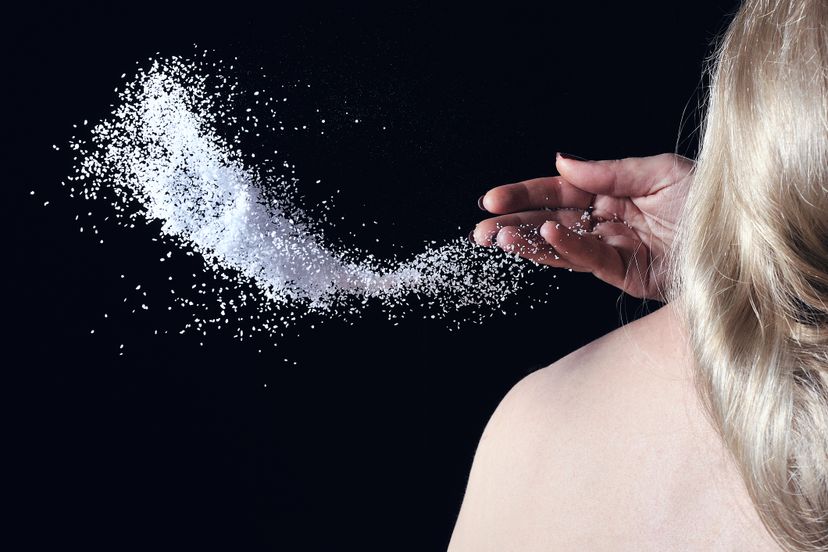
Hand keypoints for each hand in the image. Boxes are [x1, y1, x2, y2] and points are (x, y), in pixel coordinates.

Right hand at [470, 153, 693, 299]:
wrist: (745, 242)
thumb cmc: (710, 201)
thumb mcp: (660, 173)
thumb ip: (610, 171)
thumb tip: (561, 161)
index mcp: (614, 193)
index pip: (559, 192)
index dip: (525, 194)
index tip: (492, 199)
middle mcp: (608, 222)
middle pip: (551, 221)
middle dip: (515, 225)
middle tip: (481, 230)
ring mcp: (615, 250)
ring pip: (561, 246)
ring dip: (528, 242)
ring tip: (499, 238)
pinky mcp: (626, 275)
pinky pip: (589, 260)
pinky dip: (566, 249)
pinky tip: (545, 237)